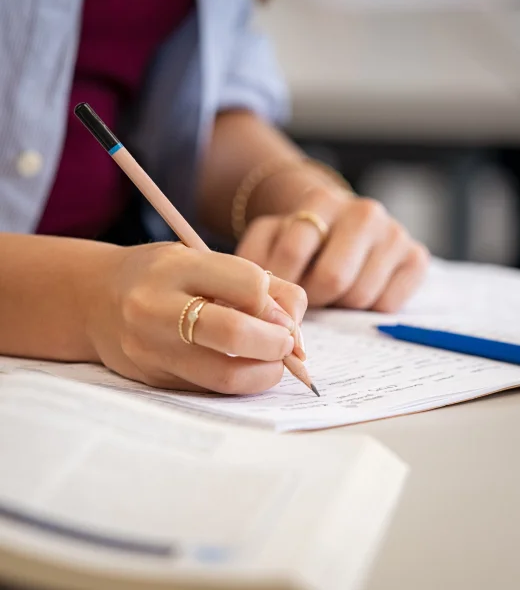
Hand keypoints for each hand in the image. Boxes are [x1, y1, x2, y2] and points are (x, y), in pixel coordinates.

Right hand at [87, 242, 306, 393]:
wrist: (95, 299)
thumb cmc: (163, 276)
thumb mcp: (204, 261)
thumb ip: (259, 285)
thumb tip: (294, 326)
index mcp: (176, 267)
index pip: (248, 284)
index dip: (277, 304)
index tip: (284, 316)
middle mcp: (157, 307)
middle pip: (234, 333)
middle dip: (278, 344)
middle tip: (288, 346)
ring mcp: (151, 349)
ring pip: (225, 376)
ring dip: (265, 373)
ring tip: (272, 362)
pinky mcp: (153, 378)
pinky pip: (210, 389)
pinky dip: (240, 382)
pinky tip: (245, 368)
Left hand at [236, 184, 428, 310]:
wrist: (343, 227)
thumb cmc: (304, 240)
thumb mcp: (270, 237)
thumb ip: (254, 256)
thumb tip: (256, 290)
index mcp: (321, 200)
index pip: (293, 253)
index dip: (283, 283)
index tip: (281, 292)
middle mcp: (363, 211)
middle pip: (332, 279)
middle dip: (315, 298)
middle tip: (310, 298)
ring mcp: (394, 233)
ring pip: (360, 295)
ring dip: (341, 304)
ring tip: (334, 293)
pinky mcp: (417, 257)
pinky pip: (389, 304)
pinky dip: (370, 309)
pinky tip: (360, 293)